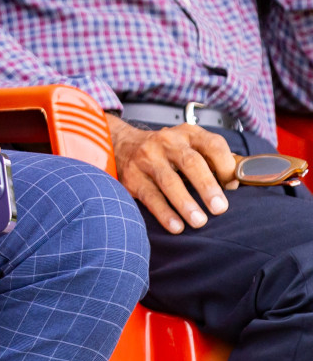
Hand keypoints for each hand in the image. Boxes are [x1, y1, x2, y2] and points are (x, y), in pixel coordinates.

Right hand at [107, 118, 237, 233]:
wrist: (122, 145)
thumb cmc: (168, 152)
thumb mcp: (189, 145)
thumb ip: (213, 160)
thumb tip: (238, 183)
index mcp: (188, 134)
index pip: (212, 145)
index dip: (226, 166)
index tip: (232, 186)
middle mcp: (167, 142)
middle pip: (190, 162)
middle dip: (207, 186)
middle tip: (220, 208)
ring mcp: (147, 158)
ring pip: (168, 180)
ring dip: (185, 202)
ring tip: (199, 221)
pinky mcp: (132, 176)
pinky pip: (150, 196)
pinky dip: (164, 213)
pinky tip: (176, 226)